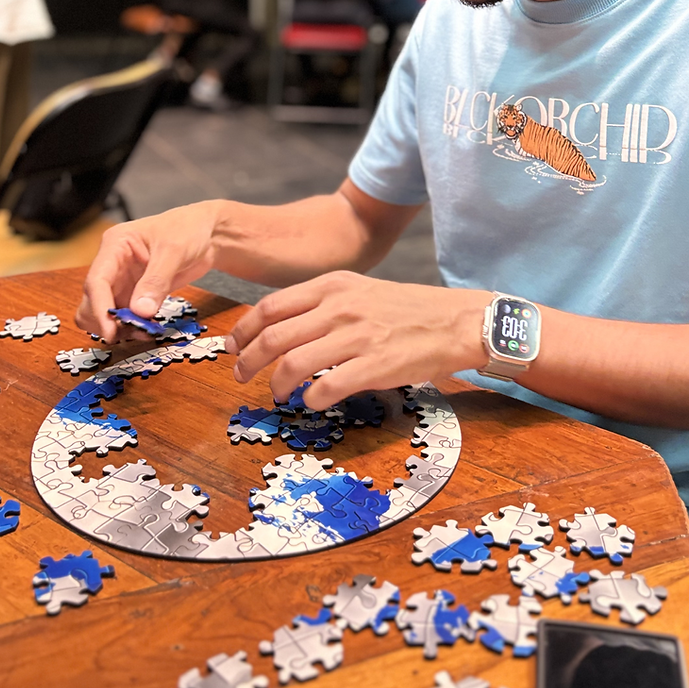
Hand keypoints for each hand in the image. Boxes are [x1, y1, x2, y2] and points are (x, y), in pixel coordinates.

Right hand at [76, 203, 221, 341]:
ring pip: (105, 313)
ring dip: (119, 328)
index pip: (97, 280)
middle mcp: (113, 264)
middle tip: (133, 332)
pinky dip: (131, 328)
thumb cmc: (189, 229)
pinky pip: (124, 318)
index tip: (110, 330)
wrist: (208, 234)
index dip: (100, 308)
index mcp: (115, 244)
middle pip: (94, 300)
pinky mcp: (134, 295)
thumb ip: (156, 281)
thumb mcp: (174, 251)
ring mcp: (123, 281)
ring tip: (144, 332)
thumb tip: (140, 311)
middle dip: (108, 321)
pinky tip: (148, 330)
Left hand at [225, 271, 489, 408]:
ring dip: (275, 385)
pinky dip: (310, 400)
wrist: (456, 321)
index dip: (244, 330)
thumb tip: (283, 328)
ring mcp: (357, 336)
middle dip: (248, 361)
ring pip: (293, 363)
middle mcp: (340, 306)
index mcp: (333, 285)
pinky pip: (325, 388)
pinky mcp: (374, 365)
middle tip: (241, 377)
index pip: (271, 306)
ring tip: (276, 394)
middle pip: (274, 336)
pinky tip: (312, 402)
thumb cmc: (408, 310)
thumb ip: (324, 304)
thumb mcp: (361, 291)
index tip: (232, 347)